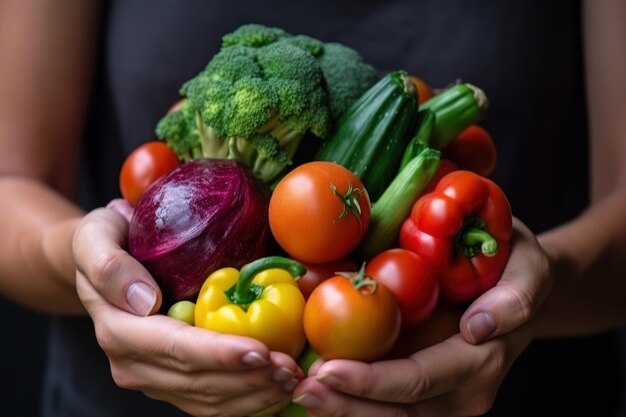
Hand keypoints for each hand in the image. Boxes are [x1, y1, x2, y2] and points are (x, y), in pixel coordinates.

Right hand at [74, 202, 301, 416]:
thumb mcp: (96, 236)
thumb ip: (110, 266)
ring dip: (253, 394)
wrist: (104, 262)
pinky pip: (209, 402)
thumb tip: (144, 301)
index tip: (261, 350)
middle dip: (248, 378)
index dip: (219, 354)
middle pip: (198, 382)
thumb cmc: (107, 240)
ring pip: (207, 400)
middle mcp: (133, 364)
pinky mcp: (169, 383)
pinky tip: (274, 389)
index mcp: (119, 331)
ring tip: (291, 378)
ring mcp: (152, 379)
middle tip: (291, 367)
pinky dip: (245, 400)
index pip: (176, 349)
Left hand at [292, 218, 553, 415]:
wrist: (518, 288)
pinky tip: (321, 394)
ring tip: (300, 393)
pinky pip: (389, 410)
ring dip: (343, 411)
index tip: (327, 370)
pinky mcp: (429, 395)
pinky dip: (352, 406)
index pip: (420, 381)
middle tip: (299, 388)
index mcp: (481, 361)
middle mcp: (464, 392)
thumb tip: (479, 326)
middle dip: (346, 405)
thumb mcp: (529, 268)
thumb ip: (516, 295)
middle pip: (399, 413)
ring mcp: (446, 400)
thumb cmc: (516, 268)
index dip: (372, 382)